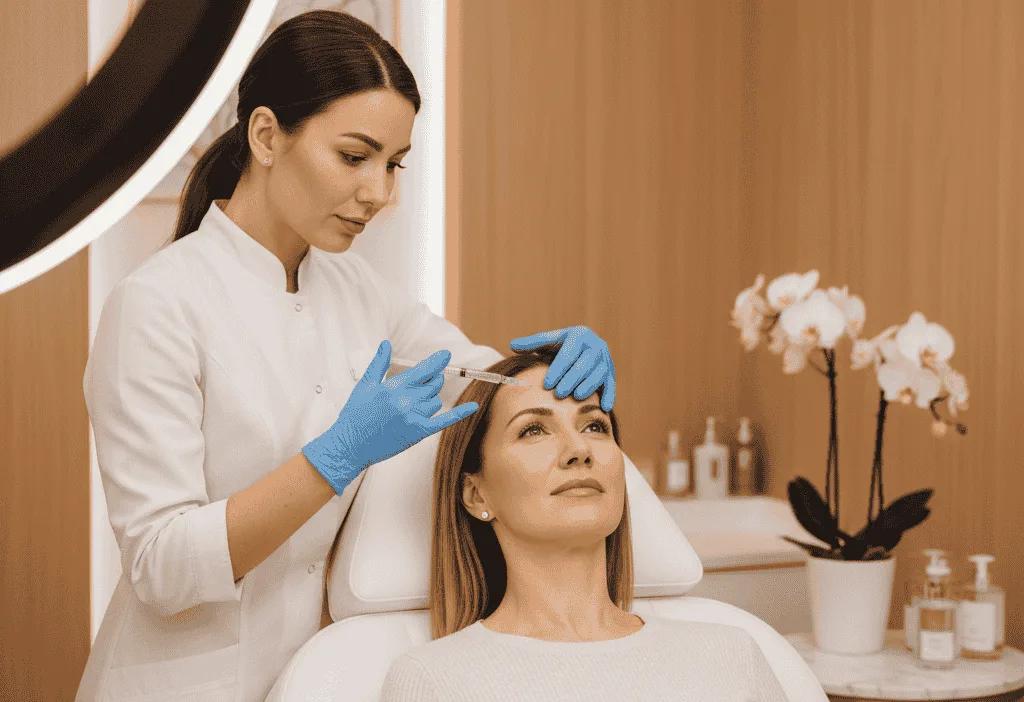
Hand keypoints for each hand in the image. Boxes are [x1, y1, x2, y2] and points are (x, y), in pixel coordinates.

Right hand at [302, 340, 478, 493]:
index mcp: (393, 387)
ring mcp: (413, 418)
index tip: (446, 355)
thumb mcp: (365, 386)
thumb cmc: (355, 415)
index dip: (437, 361)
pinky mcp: (417, 433)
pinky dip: (461, 413)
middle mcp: (406, 401)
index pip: (423, 370)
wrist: (350, 446)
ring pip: (435, 402)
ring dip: (429, 399)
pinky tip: (474, 406)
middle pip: (432, 385)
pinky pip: (444, 421)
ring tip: (409, 405)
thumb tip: (386, 343)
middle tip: (420, 385)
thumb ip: (379, 364)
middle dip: (431, 381)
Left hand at [509, 326, 615, 411]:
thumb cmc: (560, 346)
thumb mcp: (548, 342)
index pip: (568, 354)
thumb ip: (531, 344)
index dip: (557, 370)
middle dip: (571, 379)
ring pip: (598, 374)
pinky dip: (609, 395)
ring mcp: (605, 358)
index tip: (546, 384)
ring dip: (588, 386)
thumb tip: (512, 345)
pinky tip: (604, 407)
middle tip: (558, 394)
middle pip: (584, 364)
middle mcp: (596, 345)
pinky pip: (611, 383)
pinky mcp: (611, 371)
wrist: (583, 347)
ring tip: (576, 397)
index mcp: (579, 335)